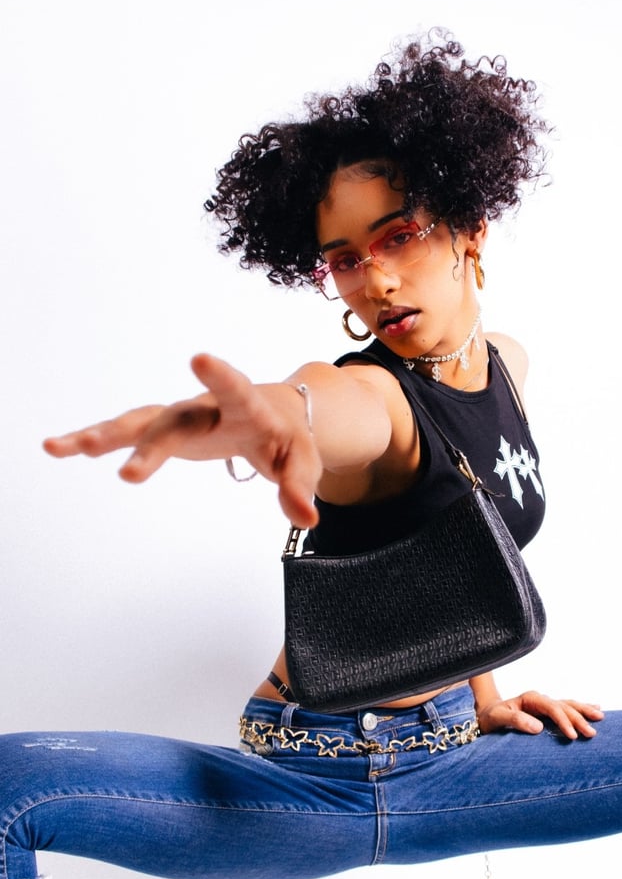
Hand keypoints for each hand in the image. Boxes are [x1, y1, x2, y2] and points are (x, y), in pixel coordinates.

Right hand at [43, 353, 321, 527]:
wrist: (270, 415)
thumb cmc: (288, 438)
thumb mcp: (303, 462)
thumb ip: (300, 487)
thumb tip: (306, 519)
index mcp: (247, 409)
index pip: (235, 391)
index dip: (220, 377)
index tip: (200, 358)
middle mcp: (205, 408)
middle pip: (174, 423)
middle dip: (150, 446)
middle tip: (128, 474)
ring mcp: (179, 418)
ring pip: (138, 424)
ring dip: (101, 436)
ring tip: (59, 448)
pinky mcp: (162, 430)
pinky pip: (126, 434)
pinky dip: (94, 441)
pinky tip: (58, 447)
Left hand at [477, 690, 603, 738]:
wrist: (487, 716)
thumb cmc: (491, 718)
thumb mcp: (498, 718)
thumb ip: (516, 720)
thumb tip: (538, 727)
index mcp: (531, 699)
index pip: (552, 708)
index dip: (563, 721)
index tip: (572, 736)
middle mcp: (541, 700)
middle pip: (564, 706)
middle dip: (579, 719)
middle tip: (592, 733)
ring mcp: (545, 705)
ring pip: (569, 705)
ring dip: (585, 711)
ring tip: (600, 717)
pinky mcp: (547, 713)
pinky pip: (568, 709)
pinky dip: (582, 708)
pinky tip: (596, 708)